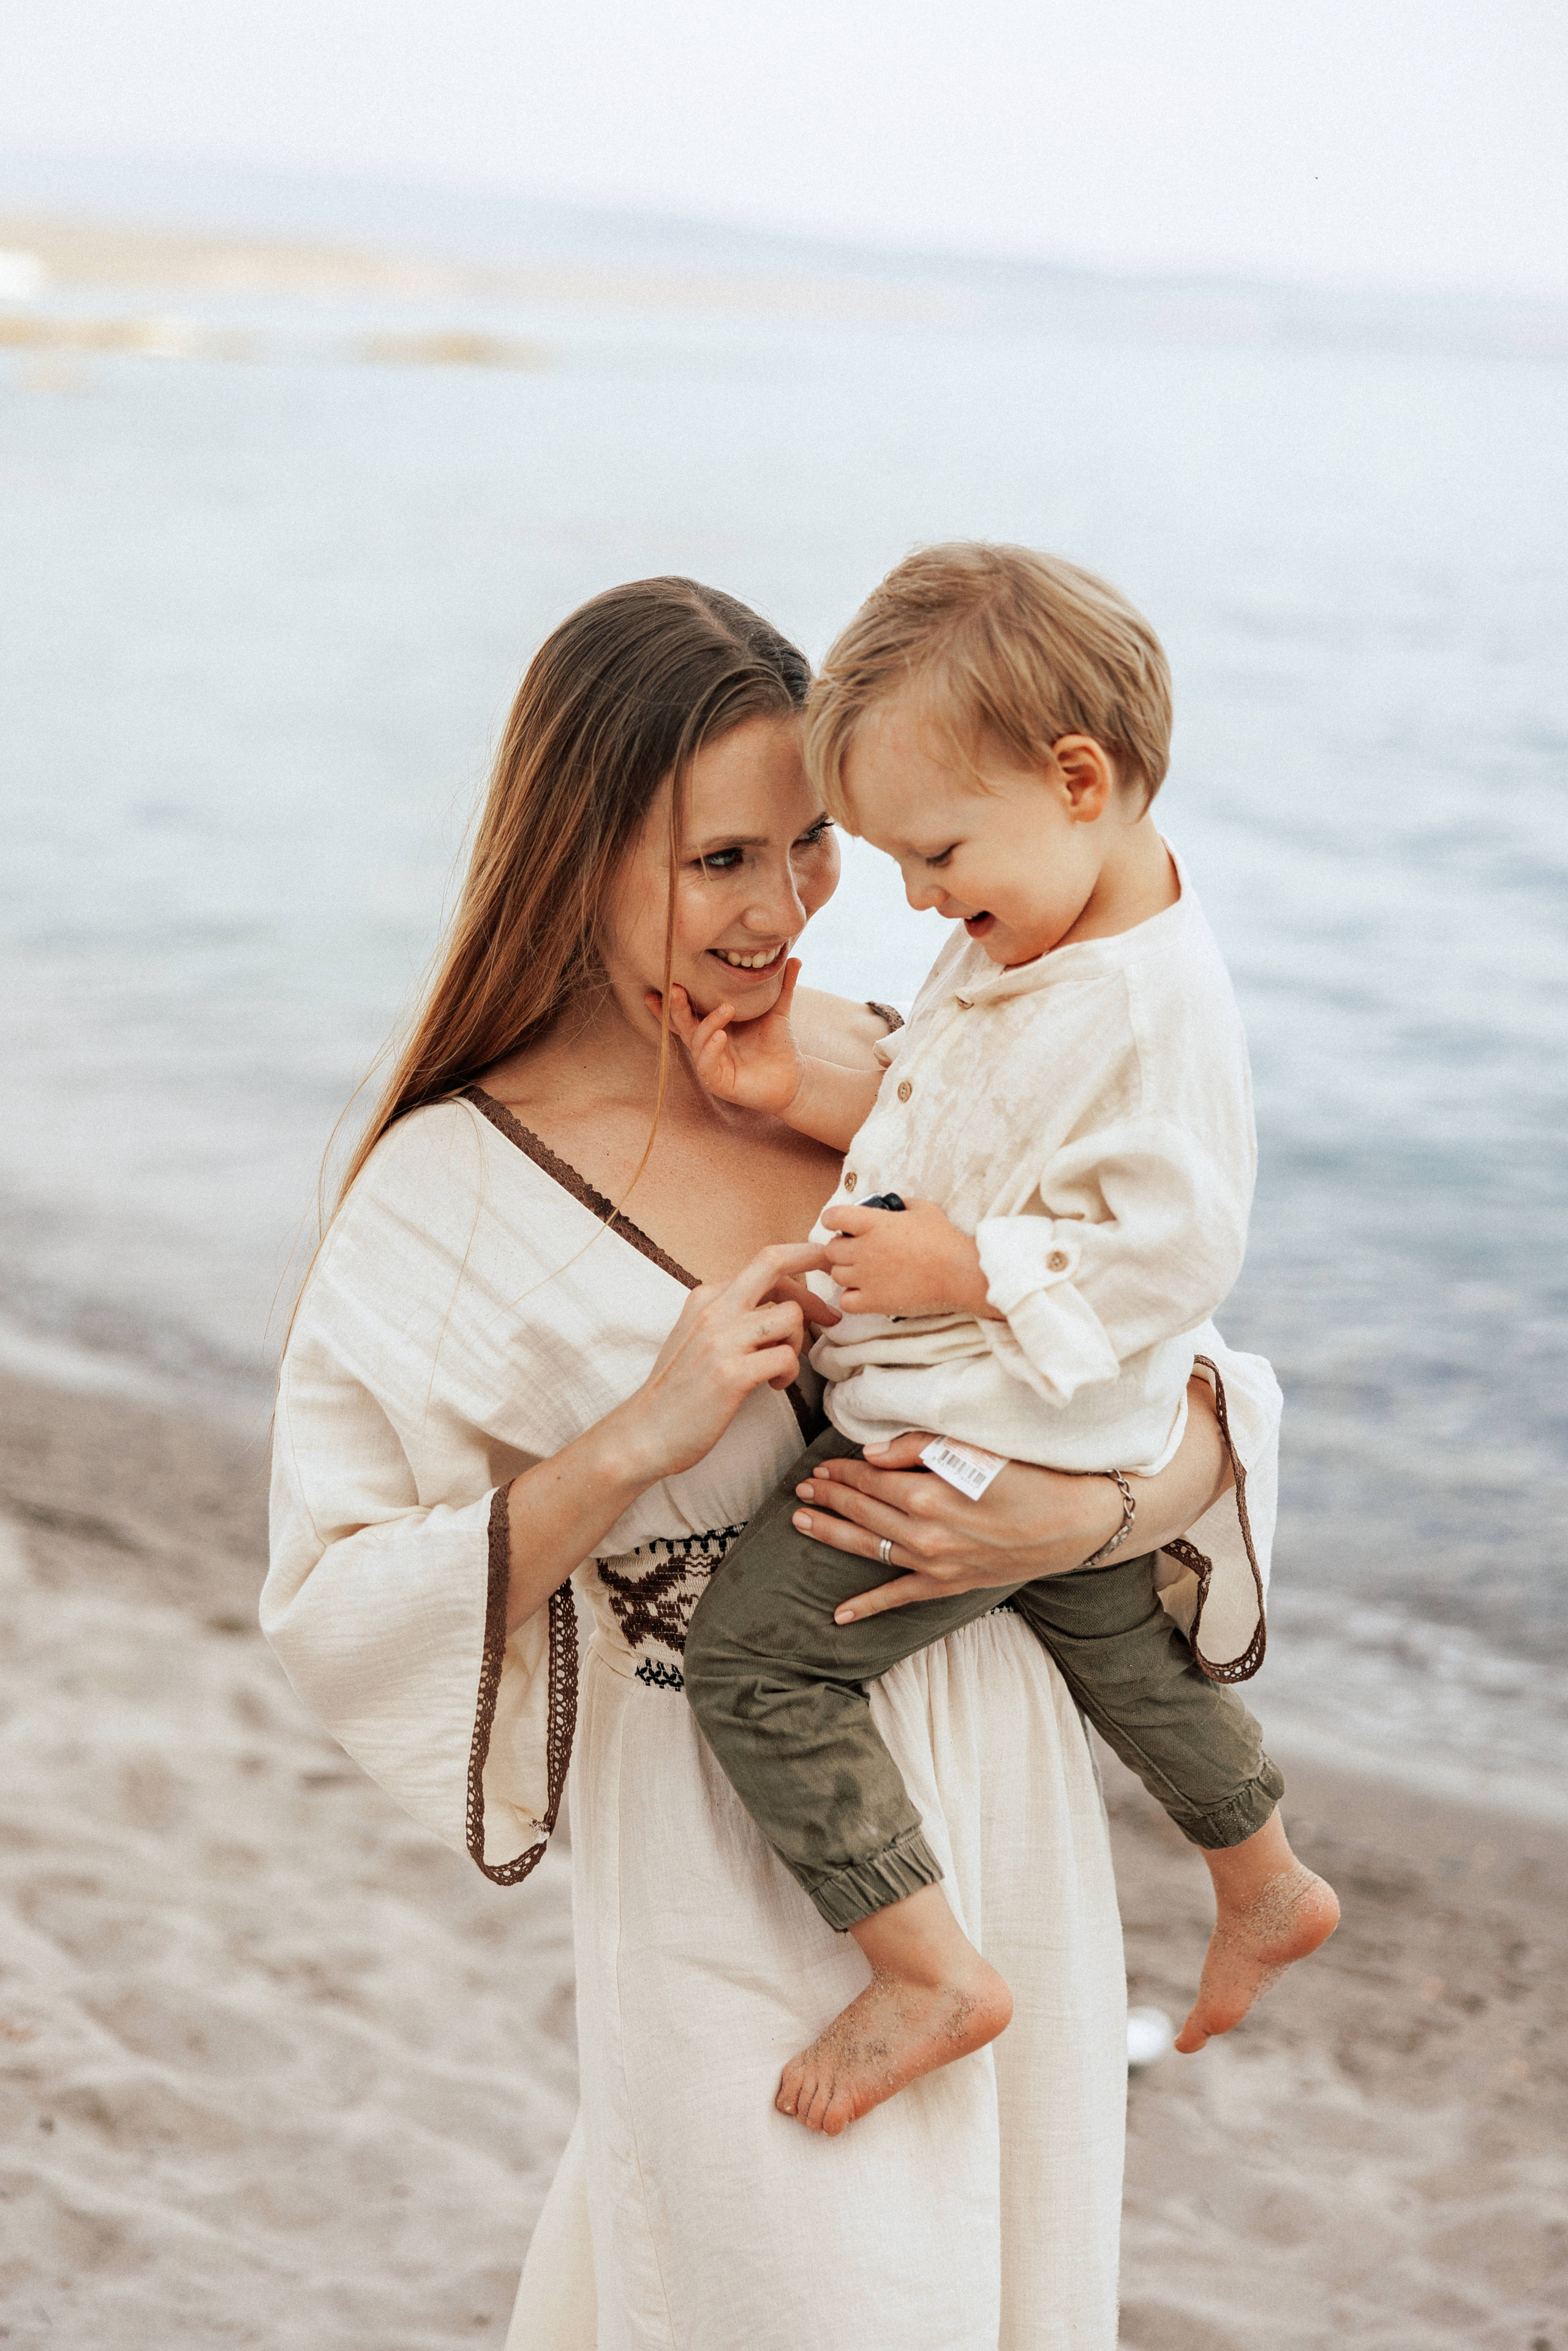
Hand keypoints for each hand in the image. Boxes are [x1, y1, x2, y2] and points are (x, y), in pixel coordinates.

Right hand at [621, 1242, 838, 1481]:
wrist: (646, 1432)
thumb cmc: (679, 1389)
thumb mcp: (698, 1336)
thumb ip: (732, 1314)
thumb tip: (782, 1303)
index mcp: (706, 1298)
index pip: (765, 1263)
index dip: (802, 1261)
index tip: (825, 1265)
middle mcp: (713, 1310)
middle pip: (774, 1264)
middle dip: (815, 1269)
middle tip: (834, 1308)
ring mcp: (721, 1341)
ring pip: (790, 1317)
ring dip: (797, 1343)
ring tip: (780, 1366)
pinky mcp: (731, 1374)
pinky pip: (786, 1358)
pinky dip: (789, 1373)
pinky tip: (774, 1385)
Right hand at [650, 958, 805, 1115]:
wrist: (794, 1078)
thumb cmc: (778, 1045)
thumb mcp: (778, 1011)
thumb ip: (782, 987)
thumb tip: (795, 959)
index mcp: (713, 1027)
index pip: (685, 1012)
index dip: (667, 1002)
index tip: (657, 984)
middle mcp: (706, 1045)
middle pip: (682, 1023)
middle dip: (676, 1006)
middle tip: (676, 988)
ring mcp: (710, 1064)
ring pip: (696, 1041)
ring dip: (708, 1024)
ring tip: (727, 1009)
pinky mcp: (718, 1082)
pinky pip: (706, 1065)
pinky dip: (711, 1049)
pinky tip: (722, 1037)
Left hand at [789, 1432, 1122, 1619]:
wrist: (1076, 1523)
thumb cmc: (1030, 1477)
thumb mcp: (975, 1449)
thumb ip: (918, 1448)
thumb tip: (869, 1455)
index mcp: (929, 1494)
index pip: (869, 1480)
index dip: (842, 1472)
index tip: (823, 1465)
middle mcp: (925, 1533)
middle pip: (862, 1512)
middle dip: (829, 1498)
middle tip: (803, 1489)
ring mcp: (935, 1565)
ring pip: (868, 1549)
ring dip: (831, 1535)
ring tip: (802, 1523)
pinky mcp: (949, 1586)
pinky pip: (899, 1597)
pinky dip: (867, 1606)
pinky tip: (838, 1615)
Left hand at [822, 1198, 995, 1319]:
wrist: (959, 1273)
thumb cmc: (945, 1240)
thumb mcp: (923, 1209)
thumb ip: (901, 1204)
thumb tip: (891, 1203)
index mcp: (873, 1223)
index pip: (832, 1217)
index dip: (834, 1220)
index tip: (841, 1224)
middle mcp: (864, 1250)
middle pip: (830, 1249)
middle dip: (841, 1248)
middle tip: (859, 1251)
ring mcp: (866, 1277)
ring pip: (836, 1275)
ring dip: (847, 1272)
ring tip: (866, 1273)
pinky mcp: (874, 1301)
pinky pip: (845, 1301)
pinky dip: (852, 1298)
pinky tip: (866, 1293)